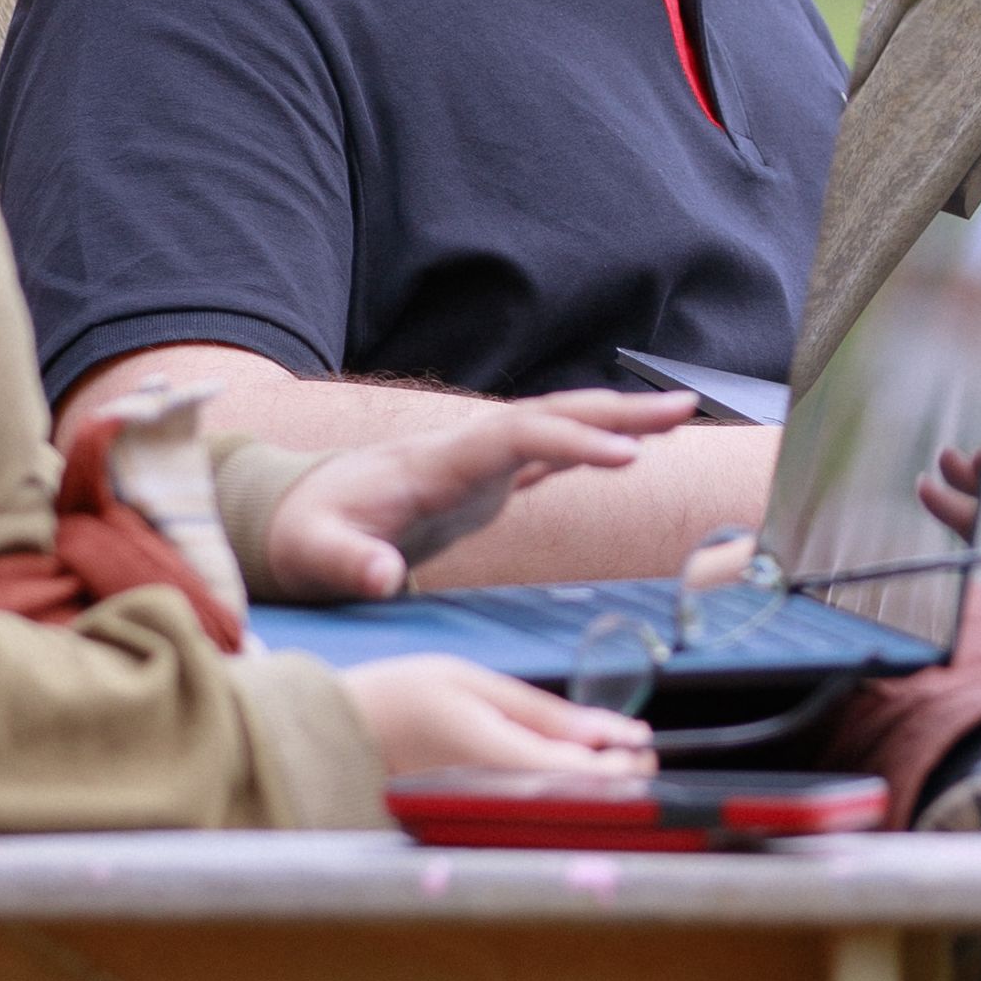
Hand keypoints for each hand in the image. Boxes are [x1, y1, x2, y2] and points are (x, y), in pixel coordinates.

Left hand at [258, 387, 697, 601]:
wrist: (296, 514)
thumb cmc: (306, 534)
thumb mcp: (315, 553)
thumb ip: (348, 561)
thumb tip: (380, 575)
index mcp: (436, 462)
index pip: (516, 436)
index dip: (572, 440)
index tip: (626, 454)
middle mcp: (464, 450)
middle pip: (551, 413)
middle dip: (617, 408)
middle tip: (684, 405)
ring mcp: (476, 462)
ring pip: (557, 426)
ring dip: (616, 418)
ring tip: (681, 414)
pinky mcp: (482, 481)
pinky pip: (549, 453)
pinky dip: (592, 446)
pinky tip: (631, 448)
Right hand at [341, 660, 658, 786]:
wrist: (333, 734)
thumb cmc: (401, 698)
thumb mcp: (473, 684)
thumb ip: (540, 712)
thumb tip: (605, 732)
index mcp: (487, 753)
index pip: (574, 775)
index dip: (619, 766)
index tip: (642, 744)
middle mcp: (484, 793)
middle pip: (570, 802)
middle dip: (615, 779)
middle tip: (639, 753)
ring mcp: (475, 812)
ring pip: (552, 811)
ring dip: (590, 787)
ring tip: (614, 760)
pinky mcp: (468, 818)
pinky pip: (526, 811)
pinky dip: (557, 793)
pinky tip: (568, 773)